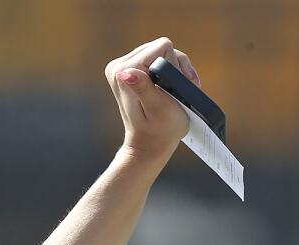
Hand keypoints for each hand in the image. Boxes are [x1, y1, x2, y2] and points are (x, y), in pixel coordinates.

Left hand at [105, 37, 197, 163]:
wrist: (150, 143)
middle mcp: (118, 66)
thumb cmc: (159, 129)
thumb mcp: (156, 108)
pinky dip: (171, 71)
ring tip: (178, 92)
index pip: (163, 47)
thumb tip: (125, 73)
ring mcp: (123, 67)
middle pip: (162, 47)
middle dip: (176, 67)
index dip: (175, 65)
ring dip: (176, 70)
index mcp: (123, 72)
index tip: (177, 86)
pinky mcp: (131, 69)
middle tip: (179, 90)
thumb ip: (144, 88)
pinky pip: (159, 58)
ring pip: (163, 52)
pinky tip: (174, 88)